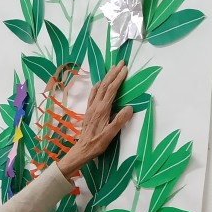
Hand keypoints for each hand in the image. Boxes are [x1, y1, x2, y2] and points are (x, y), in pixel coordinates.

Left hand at [58, 62, 133, 179]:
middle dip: (113, 73)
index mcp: (102, 110)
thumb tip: (129, 108)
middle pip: (105, 85)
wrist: (83, 149)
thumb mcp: (110, 134)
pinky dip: (98, 85)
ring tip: (112, 69)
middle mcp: (95, 106)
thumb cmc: (97, 143)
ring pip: (99, 88)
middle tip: (121, 63)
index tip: (125, 69)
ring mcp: (91, 107)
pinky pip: (93, 94)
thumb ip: (119, 121)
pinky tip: (100, 83)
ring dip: (106, 77)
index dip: (118, 79)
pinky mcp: (89, 110)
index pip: (111, 90)